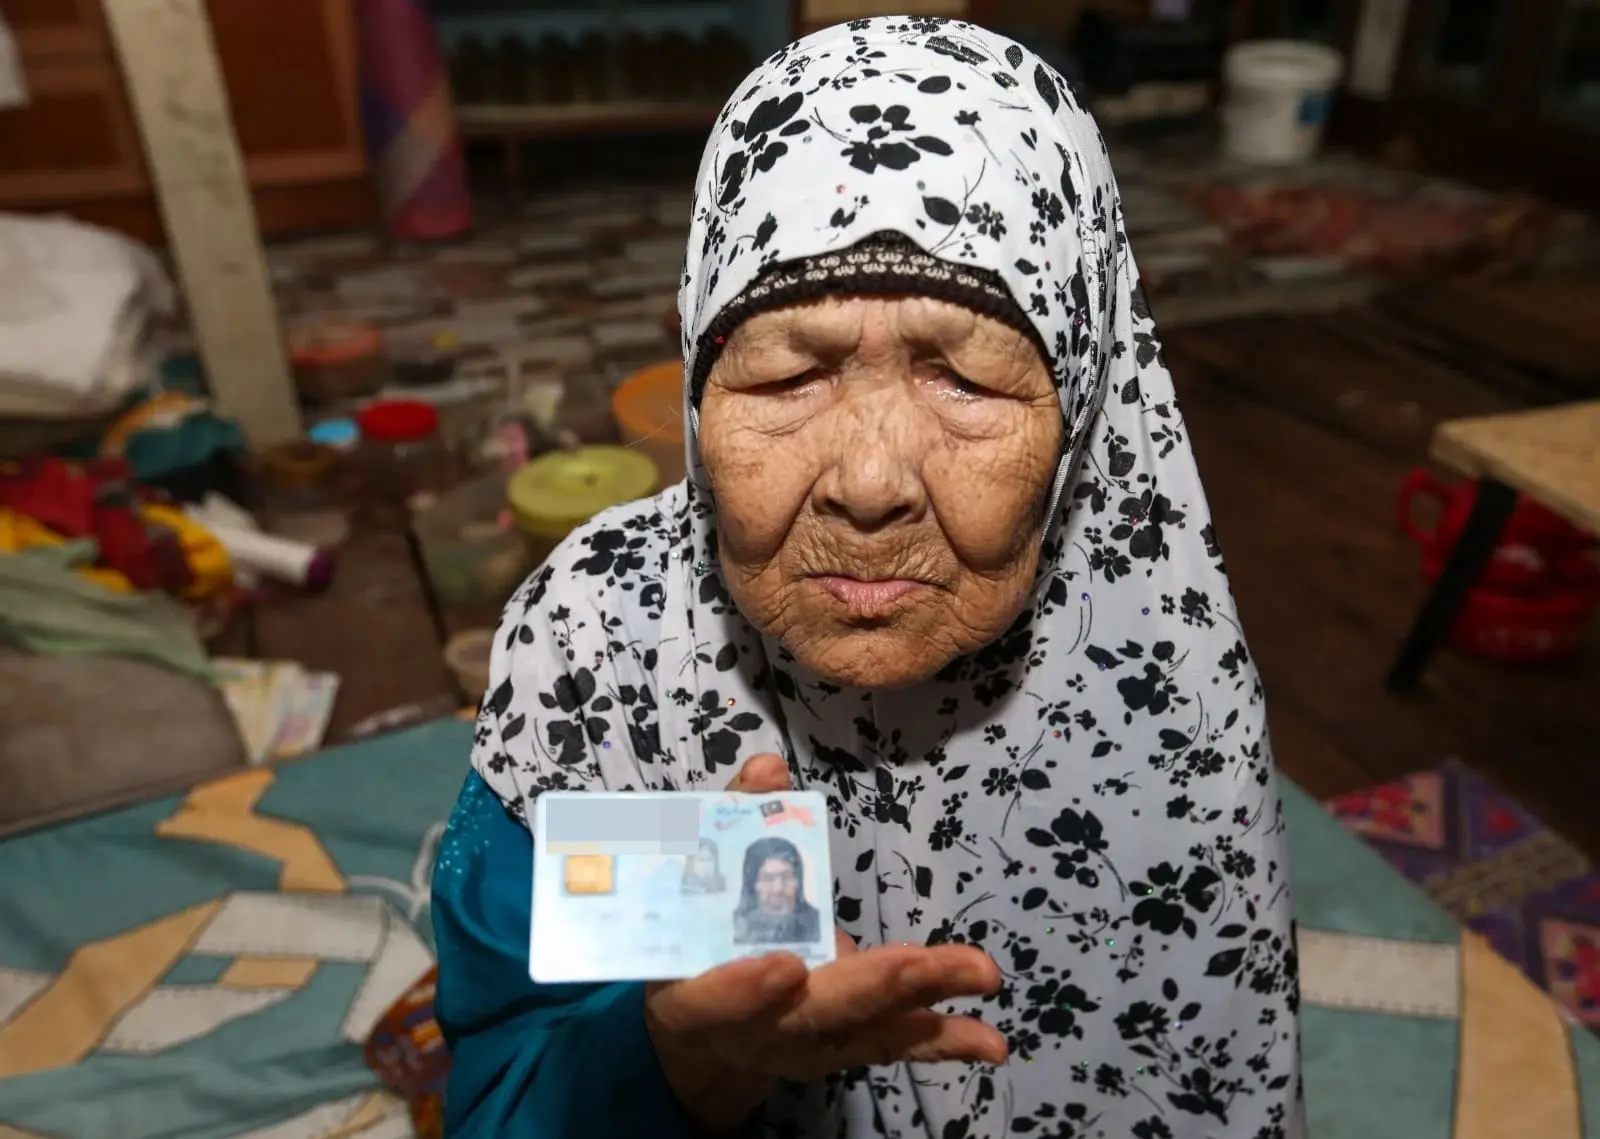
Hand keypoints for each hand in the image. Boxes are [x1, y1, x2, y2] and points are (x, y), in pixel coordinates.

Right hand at [643, 755, 1008, 1133]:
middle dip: (867, 987)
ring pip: (863, 1031)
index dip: (744, 990)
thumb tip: (770, 766)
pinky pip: (893, 1045)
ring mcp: (802, 1048)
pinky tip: (991, 1041)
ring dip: (923, 1005)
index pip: (712, 1001)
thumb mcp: (695, 875)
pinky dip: (942, 1041)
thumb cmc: (696, 932)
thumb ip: (733, 818)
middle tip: (916, 962)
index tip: (785, 964)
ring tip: (981, 976)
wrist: (698, 1025)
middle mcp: (751, 1035)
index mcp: (694, 997)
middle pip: (808, 1018)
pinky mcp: (844, 1048)